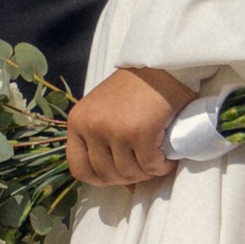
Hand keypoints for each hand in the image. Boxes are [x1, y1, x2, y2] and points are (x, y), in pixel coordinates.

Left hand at [65, 63, 194, 188]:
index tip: (117, 175)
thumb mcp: (102, 109)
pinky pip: (151, 165)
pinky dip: (162, 166)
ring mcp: (114, 130)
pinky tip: (167, 159)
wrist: (161, 65)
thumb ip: (98, 136)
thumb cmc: (136, 88)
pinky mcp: (138, 133)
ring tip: (156, 160)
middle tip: (144, 166)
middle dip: (128, 177)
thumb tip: (109, 174)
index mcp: (78, 122)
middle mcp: (91, 127)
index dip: (99, 178)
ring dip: (147, 172)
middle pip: (106, 174)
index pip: (79, 168)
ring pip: (129, 172)